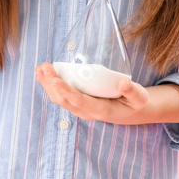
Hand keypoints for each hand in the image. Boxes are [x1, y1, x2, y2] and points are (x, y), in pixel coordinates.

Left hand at [34, 62, 149, 123]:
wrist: (130, 112)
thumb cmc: (134, 103)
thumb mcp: (139, 97)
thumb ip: (132, 91)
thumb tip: (123, 82)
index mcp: (100, 110)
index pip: (78, 100)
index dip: (65, 90)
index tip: (54, 79)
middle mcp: (86, 111)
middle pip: (63, 99)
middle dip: (51, 83)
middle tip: (44, 66)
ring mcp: (79, 109)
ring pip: (58, 98)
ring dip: (47, 84)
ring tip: (39, 69)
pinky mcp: (76, 103)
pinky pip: (60, 96)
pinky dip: (50, 85)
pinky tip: (43, 75)